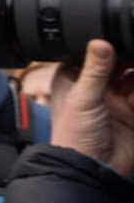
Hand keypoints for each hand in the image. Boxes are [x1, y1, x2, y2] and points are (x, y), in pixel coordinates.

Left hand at [50, 40, 133, 177]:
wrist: (95, 168)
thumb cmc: (75, 135)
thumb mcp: (83, 99)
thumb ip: (95, 71)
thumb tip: (100, 43)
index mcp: (75, 78)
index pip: (92, 54)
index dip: (105, 45)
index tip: (118, 34)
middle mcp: (97, 85)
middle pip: (119, 63)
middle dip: (128, 57)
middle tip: (129, 51)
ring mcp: (117, 98)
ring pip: (133, 77)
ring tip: (130, 84)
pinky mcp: (133, 110)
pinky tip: (133, 96)